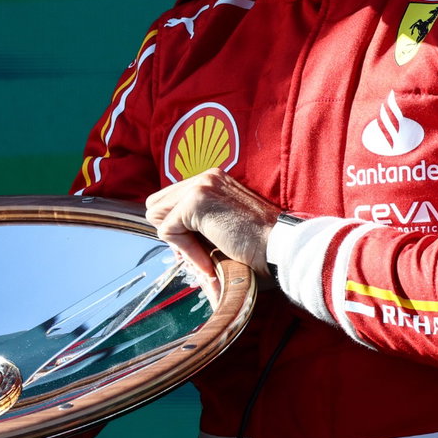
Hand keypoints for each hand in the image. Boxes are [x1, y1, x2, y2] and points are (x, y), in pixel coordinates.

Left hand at [144, 169, 281, 278]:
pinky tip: (209, 261)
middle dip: (171, 232)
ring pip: (158, 215)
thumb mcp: (224, 225)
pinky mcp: (196, 202)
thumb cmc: (259, 243)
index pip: (171, 199)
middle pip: (157, 204)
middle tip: (195, 253)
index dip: (177, 228)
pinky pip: (169, 231)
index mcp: (213, 180)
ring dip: (178, 241)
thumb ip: (200, 223)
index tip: (196, 249)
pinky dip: (186, 252)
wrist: (280, 245)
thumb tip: (172, 236)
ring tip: (204, 256)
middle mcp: (206, 176)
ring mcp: (200, 186)